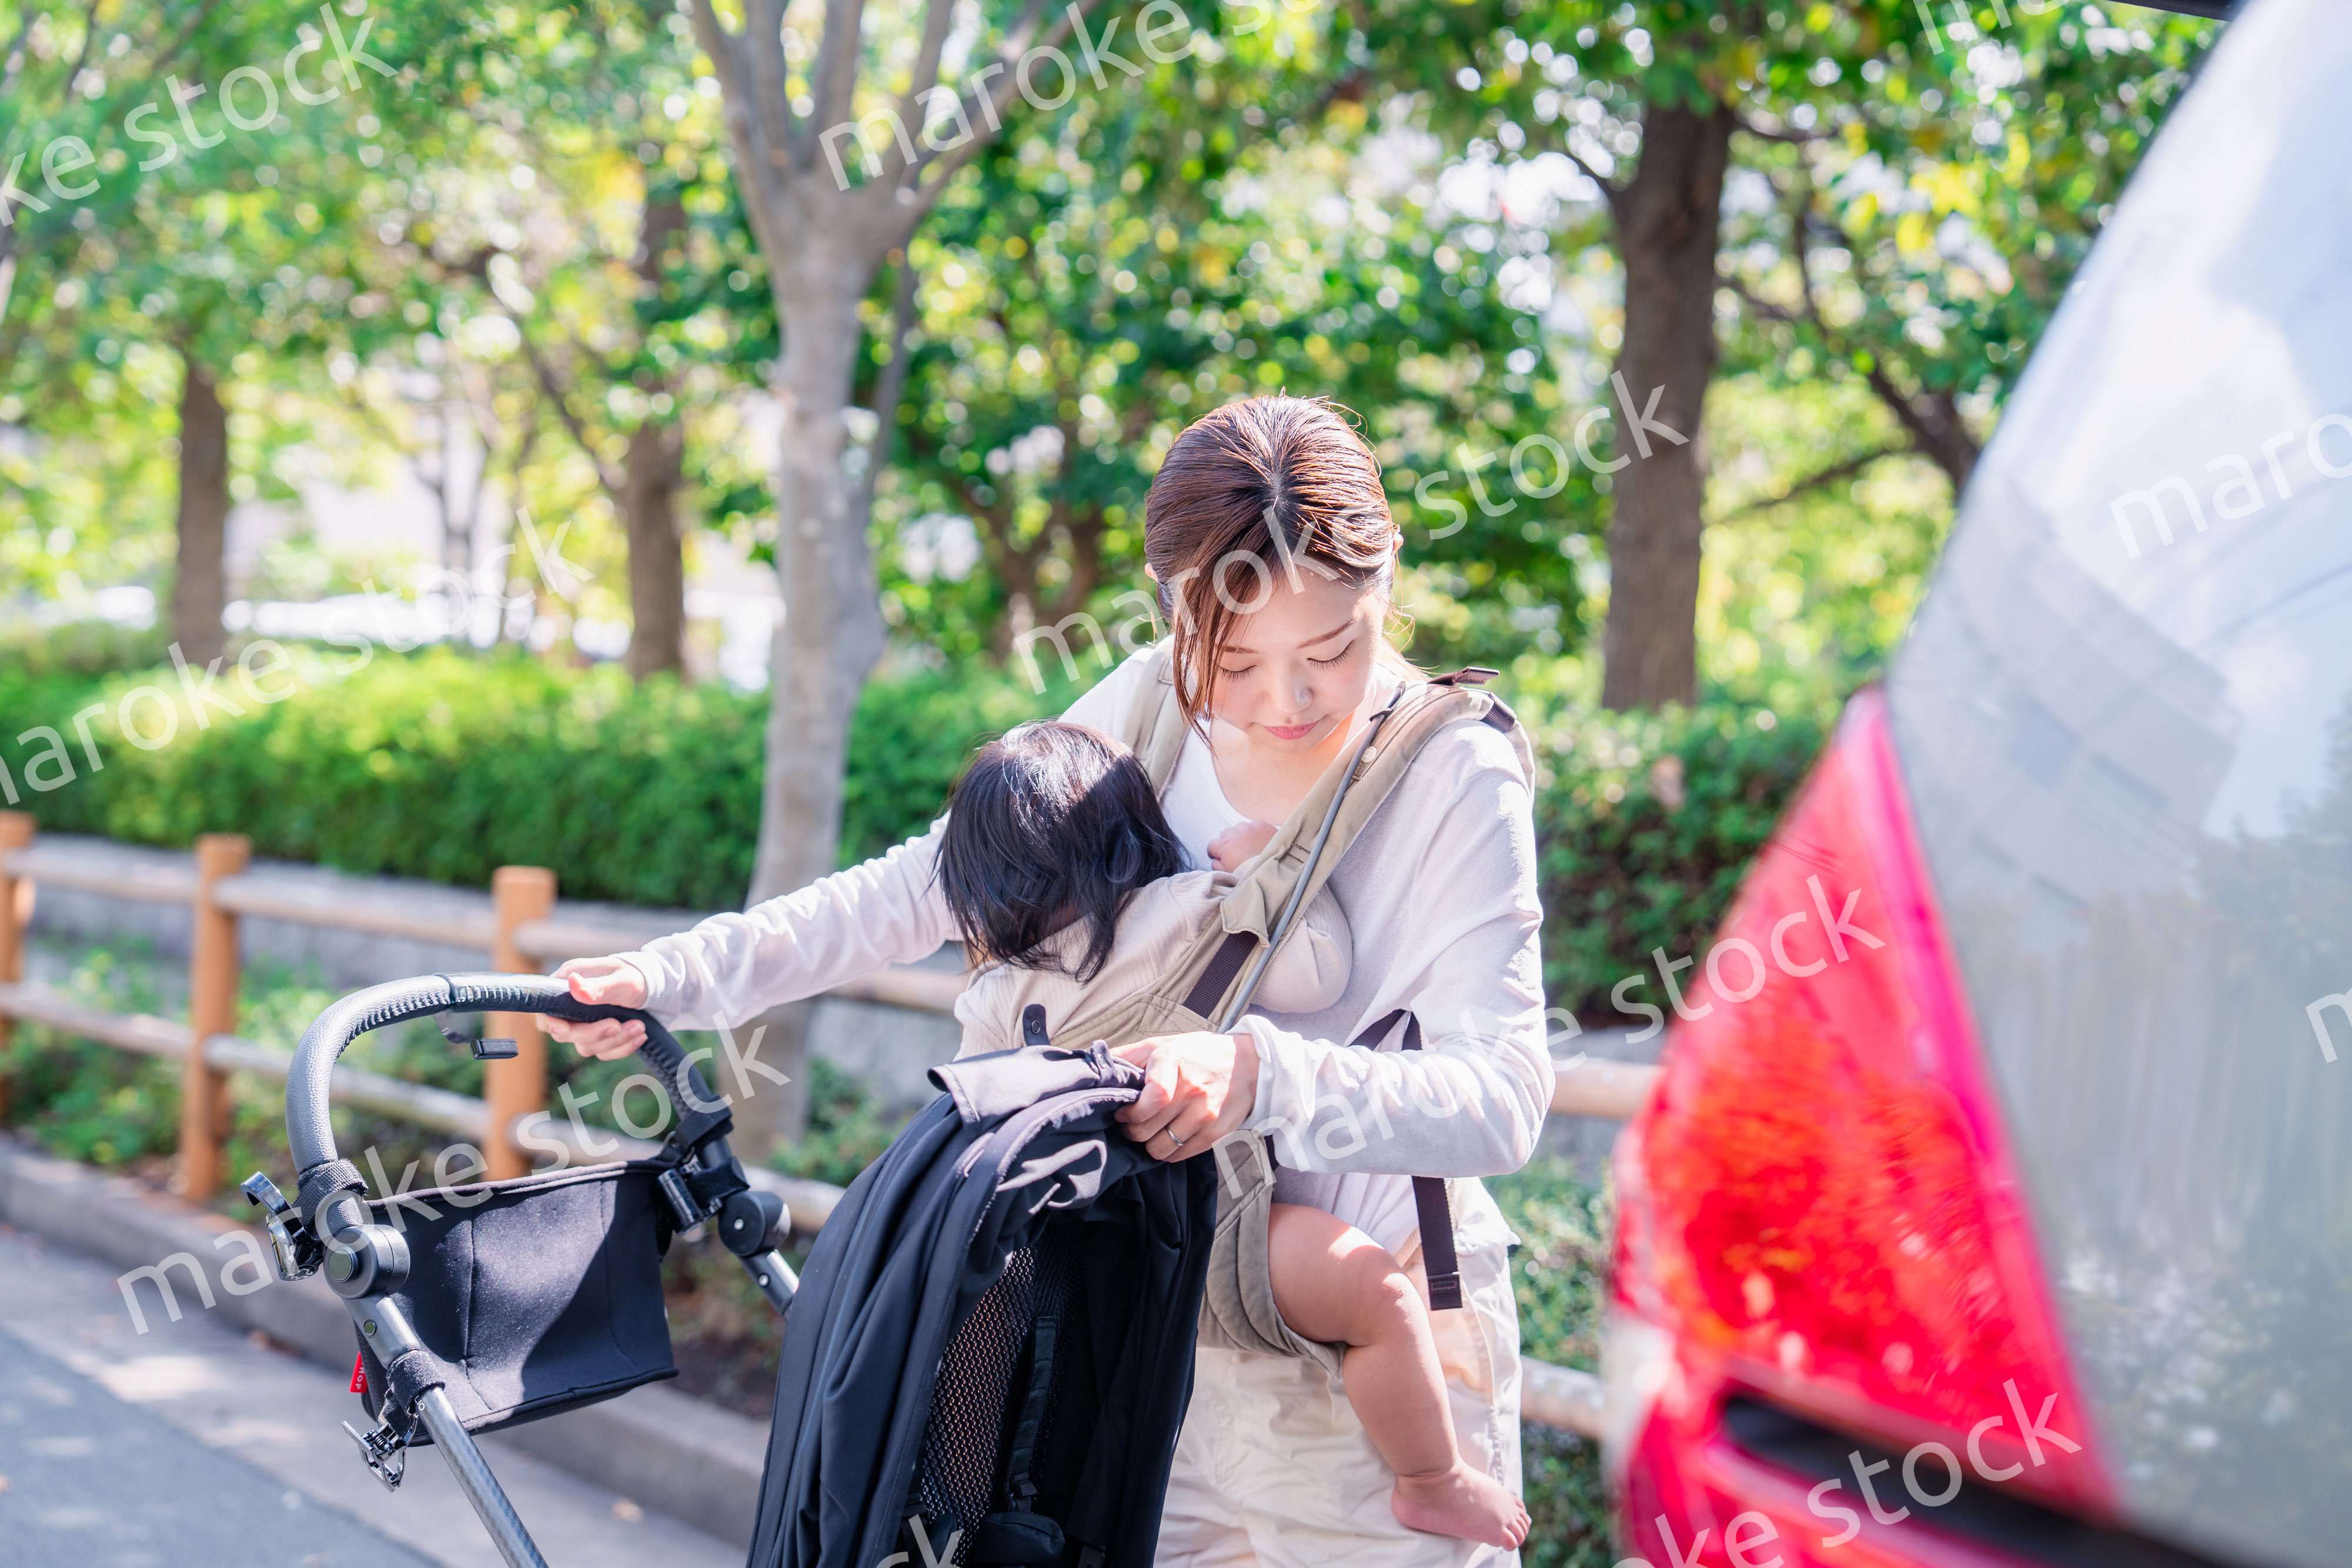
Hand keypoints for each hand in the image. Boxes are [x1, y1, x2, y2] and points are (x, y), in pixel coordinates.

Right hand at [540, 957, 648, 1059]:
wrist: (654, 987)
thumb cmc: (635, 975)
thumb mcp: (622, 979)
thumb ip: (599, 985)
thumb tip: (573, 983)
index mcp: (567, 985)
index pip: (545, 1011)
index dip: (551, 1023)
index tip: (566, 1029)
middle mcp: (571, 1006)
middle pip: (565, 1034)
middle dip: (594, 1033)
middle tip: (619, 1024)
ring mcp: (583, 1024)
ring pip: (587, 1047)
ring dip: (615, 1040)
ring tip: (640, 1026)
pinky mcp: (598, 1037)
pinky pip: (605, 1053)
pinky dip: (623, 1047)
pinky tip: (640, 1036)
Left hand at [1109, 1029, 1258, 1161]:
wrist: (1248, 1065)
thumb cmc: (1198, 1054)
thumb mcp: (1163, 1045)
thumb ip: (1128, 1055)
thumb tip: (1094, 1064)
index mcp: (1173, 1061)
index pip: (1151, 1097)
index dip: (1130, 1112)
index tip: (1122, 1112)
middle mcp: (1191, 1089)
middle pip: (1146, 1129)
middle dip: (1132, 1130)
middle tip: (1132, 1123)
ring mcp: (1205, 1114)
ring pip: (1160, 1148)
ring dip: (1149, 1144)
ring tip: (1150, 1131)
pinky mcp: (1215, 1133)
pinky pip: (1180, 1155)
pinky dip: (1169, 1151)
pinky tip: (1168, 1135)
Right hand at [1207, 819, 1276, 872]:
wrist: (1274, 869)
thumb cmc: (1249, 874)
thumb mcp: (1229, 874)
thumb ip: (1218, 865)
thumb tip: (1216, 860)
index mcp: (1224, 846)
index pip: (1212, 845)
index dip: (1217, 852)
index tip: (1222, 857)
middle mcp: (1235, 833)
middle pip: (1225, 834)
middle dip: (1229, 842)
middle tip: (1238, 852)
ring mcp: (1249, 827)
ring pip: (1239, 828)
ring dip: (1242, 835)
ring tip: (1250, 846)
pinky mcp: (1262, 825)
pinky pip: (1255, 825)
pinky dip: (1256, 832)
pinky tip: (1260, 841)